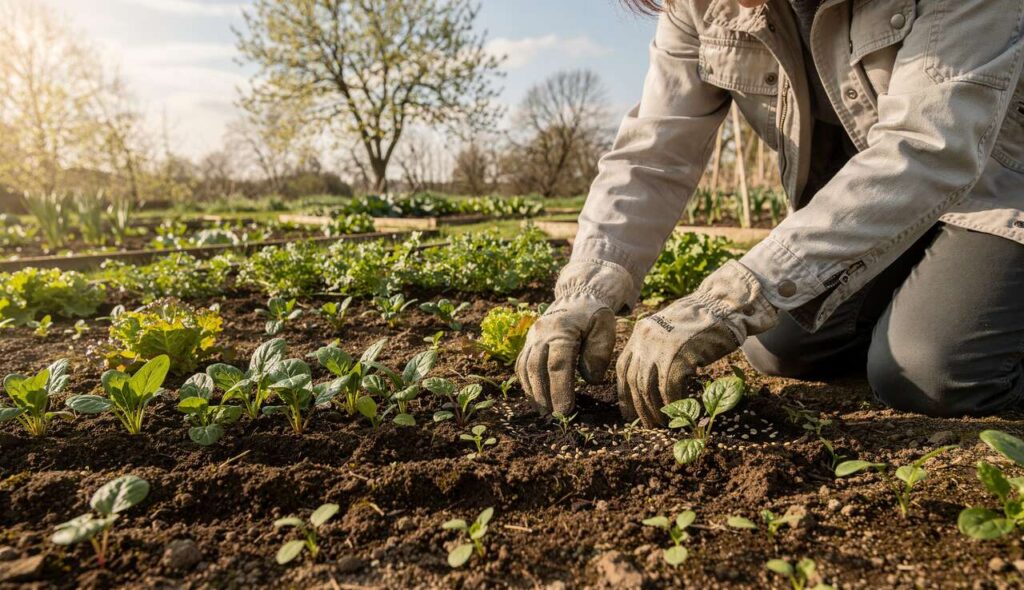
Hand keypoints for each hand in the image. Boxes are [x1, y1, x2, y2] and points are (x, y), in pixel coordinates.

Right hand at [516, 260, 635, 415]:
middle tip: (554, 416)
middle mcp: (542, 332)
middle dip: (544, 395)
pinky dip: (526, 382)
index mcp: (563, 329)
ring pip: (525, 366)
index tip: (566, 410)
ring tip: (543, 411)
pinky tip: (535, 397)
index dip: (560, 389)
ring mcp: (532, 336)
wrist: (578, 295)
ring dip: (533, 391)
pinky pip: (521, 363)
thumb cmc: (595, 315)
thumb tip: (590, 379)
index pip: (558, 364)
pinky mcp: (528, 341)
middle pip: (537, 368)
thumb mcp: (605, 329)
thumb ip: (598, 354)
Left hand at [616, 261, 777, 425]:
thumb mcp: (669, 331)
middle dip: (640, 408)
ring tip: (663, 424)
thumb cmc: (701, 321)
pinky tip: (680, 412)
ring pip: (648, 388)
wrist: (723, 305)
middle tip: (648, 426)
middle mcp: (645, 339)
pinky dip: (673, 404)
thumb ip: (656, 350)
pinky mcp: (679, 355)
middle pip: (634, 381)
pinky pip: (669, 388)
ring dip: (655, 411)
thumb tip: (649, 382)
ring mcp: (660, 347)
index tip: (629, 413)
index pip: (623, 369)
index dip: (624, 394)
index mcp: (640, 333)